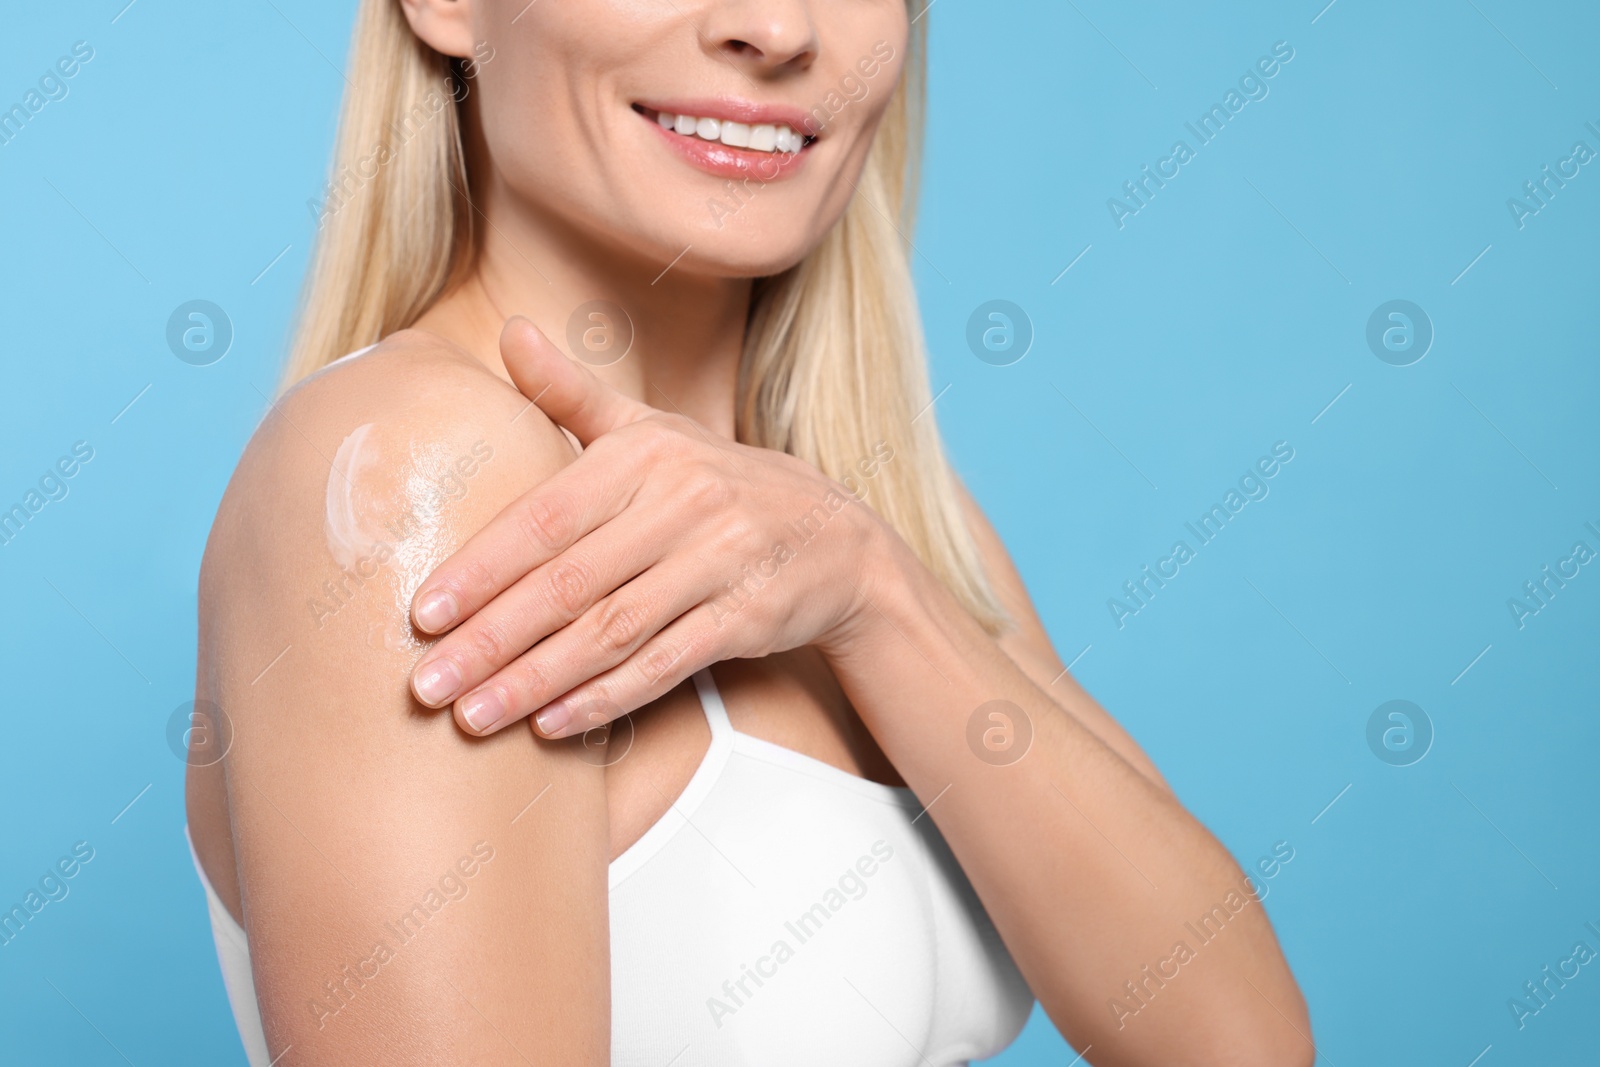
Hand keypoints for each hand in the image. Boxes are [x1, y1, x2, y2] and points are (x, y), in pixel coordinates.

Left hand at [408, 317, 881, 738]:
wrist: (838, 539)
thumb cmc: (718, 483)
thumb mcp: (652, 429)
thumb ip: (572, 394)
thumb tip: (507, 331)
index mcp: (647, 453)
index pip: (546, 516)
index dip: (481, 567)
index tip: (423, 613)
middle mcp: (685, 503)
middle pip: (570, 582)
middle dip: (491, 638)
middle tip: (426, 684)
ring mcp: (721, 562)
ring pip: (612, 630)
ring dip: (536, 680)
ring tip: (473, 716)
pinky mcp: (748, 618)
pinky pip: (665, 664)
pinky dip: (606, 698)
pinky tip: (552, 725)